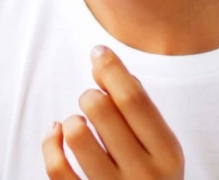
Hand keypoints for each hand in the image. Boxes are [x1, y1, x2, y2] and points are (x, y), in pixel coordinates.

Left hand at [42, 46, 183, 179]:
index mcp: (167, 153)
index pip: (134, 98)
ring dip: (72, 120)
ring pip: (76, 134)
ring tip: (79, 124)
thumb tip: (103, 62)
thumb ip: (137, 108)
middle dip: (90, 95)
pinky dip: (50, 142)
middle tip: (92, 101)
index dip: (111, 68)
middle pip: (102, 109)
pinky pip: (55, 167)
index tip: (98, 52)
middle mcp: (144, 174)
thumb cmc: (150, 176)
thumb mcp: (158, 146)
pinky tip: (56, 132)